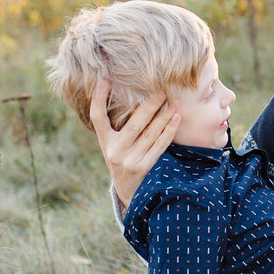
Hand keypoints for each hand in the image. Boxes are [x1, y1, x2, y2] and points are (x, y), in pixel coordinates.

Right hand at [89, 79, 180, 206]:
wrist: (128, 192)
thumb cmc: (123, 159)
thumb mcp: (113, 145)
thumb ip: (117, 126)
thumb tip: (129, 95)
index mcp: (105, 141)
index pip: (97, 118)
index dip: (98, 99)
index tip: (103, 80)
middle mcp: (115, 151)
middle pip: (134, 124)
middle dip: (149, 106)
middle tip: (161, 91)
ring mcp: (130, 160)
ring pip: (150, 133)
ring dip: (164, 116)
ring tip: (174, 102)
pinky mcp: (145, 167)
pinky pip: (160, 145)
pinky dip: (169, 131)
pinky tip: (176, 118)